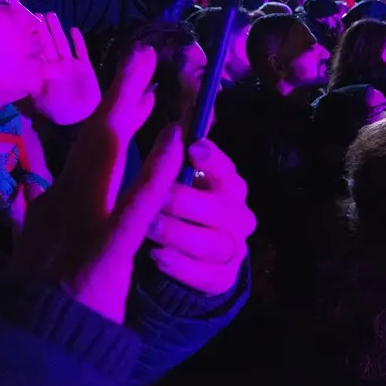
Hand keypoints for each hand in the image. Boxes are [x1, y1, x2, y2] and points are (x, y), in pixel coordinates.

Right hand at [12, 45, 175, 322]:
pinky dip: (156, 171)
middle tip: (140, 54)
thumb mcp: (32, 248)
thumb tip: (24, 184)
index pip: (90, 147)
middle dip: (119, 93)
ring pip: (109, 154)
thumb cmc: (38, 297)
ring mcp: (86, 218)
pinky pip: (137, 203)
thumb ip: (27, 213)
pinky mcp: (107, 245)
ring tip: (150, 74)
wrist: (35, 340)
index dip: (115, 114)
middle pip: (97, 136)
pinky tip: (174, 141)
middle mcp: (68, 199)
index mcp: (59, 200)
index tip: (139, 88)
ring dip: (128, 110)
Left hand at [29, 13, 100, 125]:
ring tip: (51, 15)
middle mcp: (57, 65)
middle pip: (49, 44)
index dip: (32, 40)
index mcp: (46, 72)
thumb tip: (18, 74)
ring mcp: (71, 65)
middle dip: (43, 30)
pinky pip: (81, 51)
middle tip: (36, 14)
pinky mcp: (84, 66)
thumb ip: (31, 85)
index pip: (37, 52)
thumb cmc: (58, 110)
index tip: (25, 26)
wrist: (79, 117)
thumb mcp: (39, 100)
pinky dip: (78, 41)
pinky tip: (74, 29)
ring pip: (63, 44)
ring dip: (58, 30)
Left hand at [147, 139, 254, 295]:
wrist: (185, 260)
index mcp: (228, 186)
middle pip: (222, 209)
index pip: (227, 170)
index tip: (192, 148)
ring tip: (147, 227)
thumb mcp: (177, 178)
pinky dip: (181, 267)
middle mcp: (238, 216)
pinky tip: (156, 256)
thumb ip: (179, 145)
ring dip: (180, 234)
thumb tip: (180, 106)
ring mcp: (233, 250)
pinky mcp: (223, 279)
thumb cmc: (178, 208)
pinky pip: (207, 276)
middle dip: (187, 201)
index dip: (212, 159)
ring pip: (214, 244)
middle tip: (156, 196)